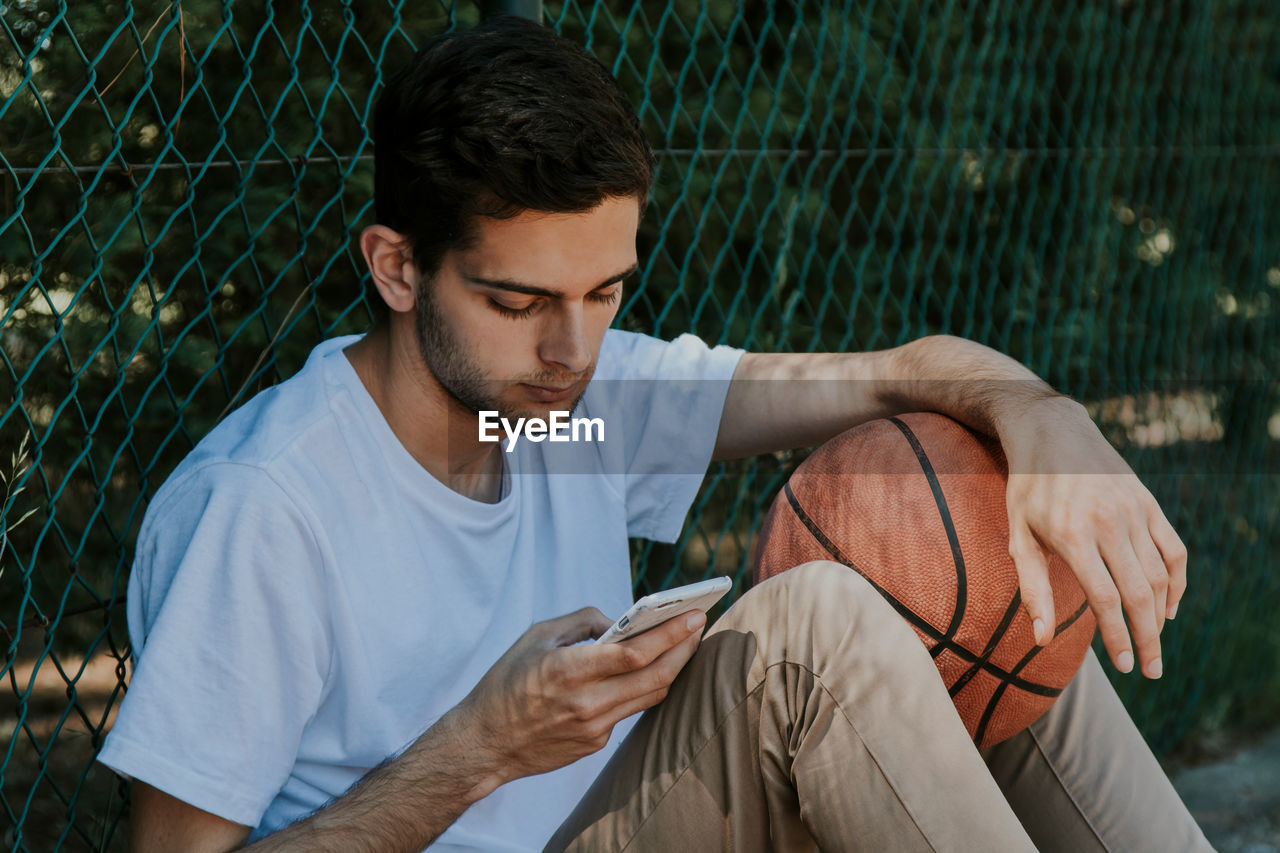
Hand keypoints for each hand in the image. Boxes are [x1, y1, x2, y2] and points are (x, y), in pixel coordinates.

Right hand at [454, 606, 704, 788]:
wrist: (484, 743)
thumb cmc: (506, 682)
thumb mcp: (536, 636)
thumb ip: (582, 621)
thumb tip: (620, 621)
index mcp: (568, 671)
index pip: (634, 654)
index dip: (670, 634)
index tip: (693, 615)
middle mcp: (586, 703)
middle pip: (655, 677)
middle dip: (684, 648)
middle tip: (699, 624)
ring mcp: (594, 728)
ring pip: (650, 695)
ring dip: (673, 668)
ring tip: (685, 643)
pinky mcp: (595, 743)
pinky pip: (628, 709)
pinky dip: (642, 686)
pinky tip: (650, 669)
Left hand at [1002, 398, 1187, 678]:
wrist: (1053, 433)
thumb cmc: (1028, 489)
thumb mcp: (1018, 536)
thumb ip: (1032, 589)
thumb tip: (1040, 639)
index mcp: (1072, 535)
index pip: (1106, 599)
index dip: (1118, 638)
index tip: (1125, 666)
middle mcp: (1109, 524)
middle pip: (1139, 595)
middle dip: (1148, 639)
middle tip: (1151, 670)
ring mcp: (1134, 512)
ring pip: (1159, 576)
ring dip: (1161, 615)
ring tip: (1154, 643)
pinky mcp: (1149, 503)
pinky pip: (1174, 550)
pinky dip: (1176, 582)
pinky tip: (1168, 607)